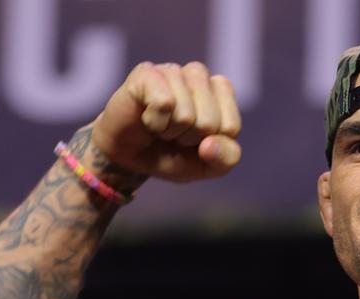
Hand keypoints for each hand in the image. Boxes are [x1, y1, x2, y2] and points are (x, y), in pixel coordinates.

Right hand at [91, 61, 242, 181]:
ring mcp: (172, 71)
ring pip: (186, 114)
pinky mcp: (147, 73)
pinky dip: (154, 122)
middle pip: (209, 121)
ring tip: (160, 125)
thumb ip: (226, 158)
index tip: (196, 140)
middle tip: (173, 133)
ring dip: (170, 131)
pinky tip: (146, 116)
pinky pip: (164, 103)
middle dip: (189, 138)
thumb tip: (209, 145)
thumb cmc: (172, 153)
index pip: (231, 127)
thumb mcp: (207, 166)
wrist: (129, 157)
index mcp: (221, 92)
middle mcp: (199, 75)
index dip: (210, 145)